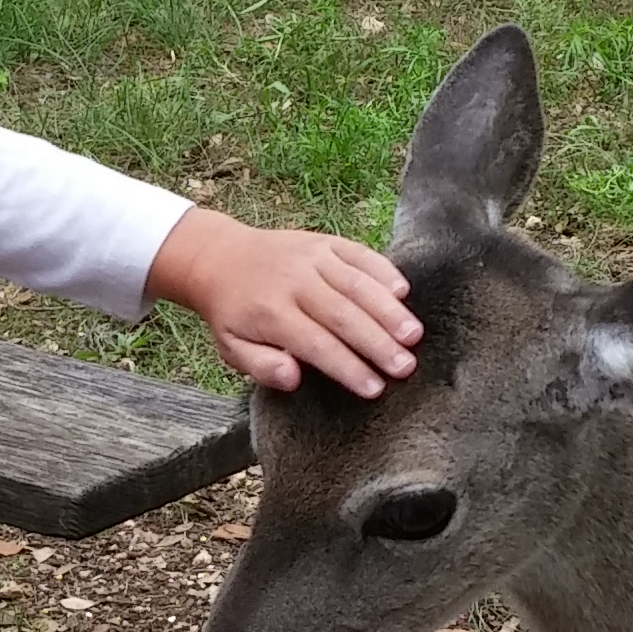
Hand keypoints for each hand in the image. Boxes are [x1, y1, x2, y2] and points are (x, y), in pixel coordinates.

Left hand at [146, 208, 419, 395]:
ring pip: (356, 283)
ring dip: (388, 310)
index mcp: (269, 312)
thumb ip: (261, 366)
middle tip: (406, 367)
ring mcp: (311, 257)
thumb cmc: (233, 311)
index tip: (375, 388)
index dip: (347, 367)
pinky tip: (404, 292)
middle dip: (377, 342)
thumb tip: (293, 378)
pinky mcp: (325, 242)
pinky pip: (359, 254)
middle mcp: (294, 281)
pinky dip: (383, 270)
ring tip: (414, 335)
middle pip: (342, 314)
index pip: (316, 344)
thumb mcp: (231, 347)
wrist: (219, 256)